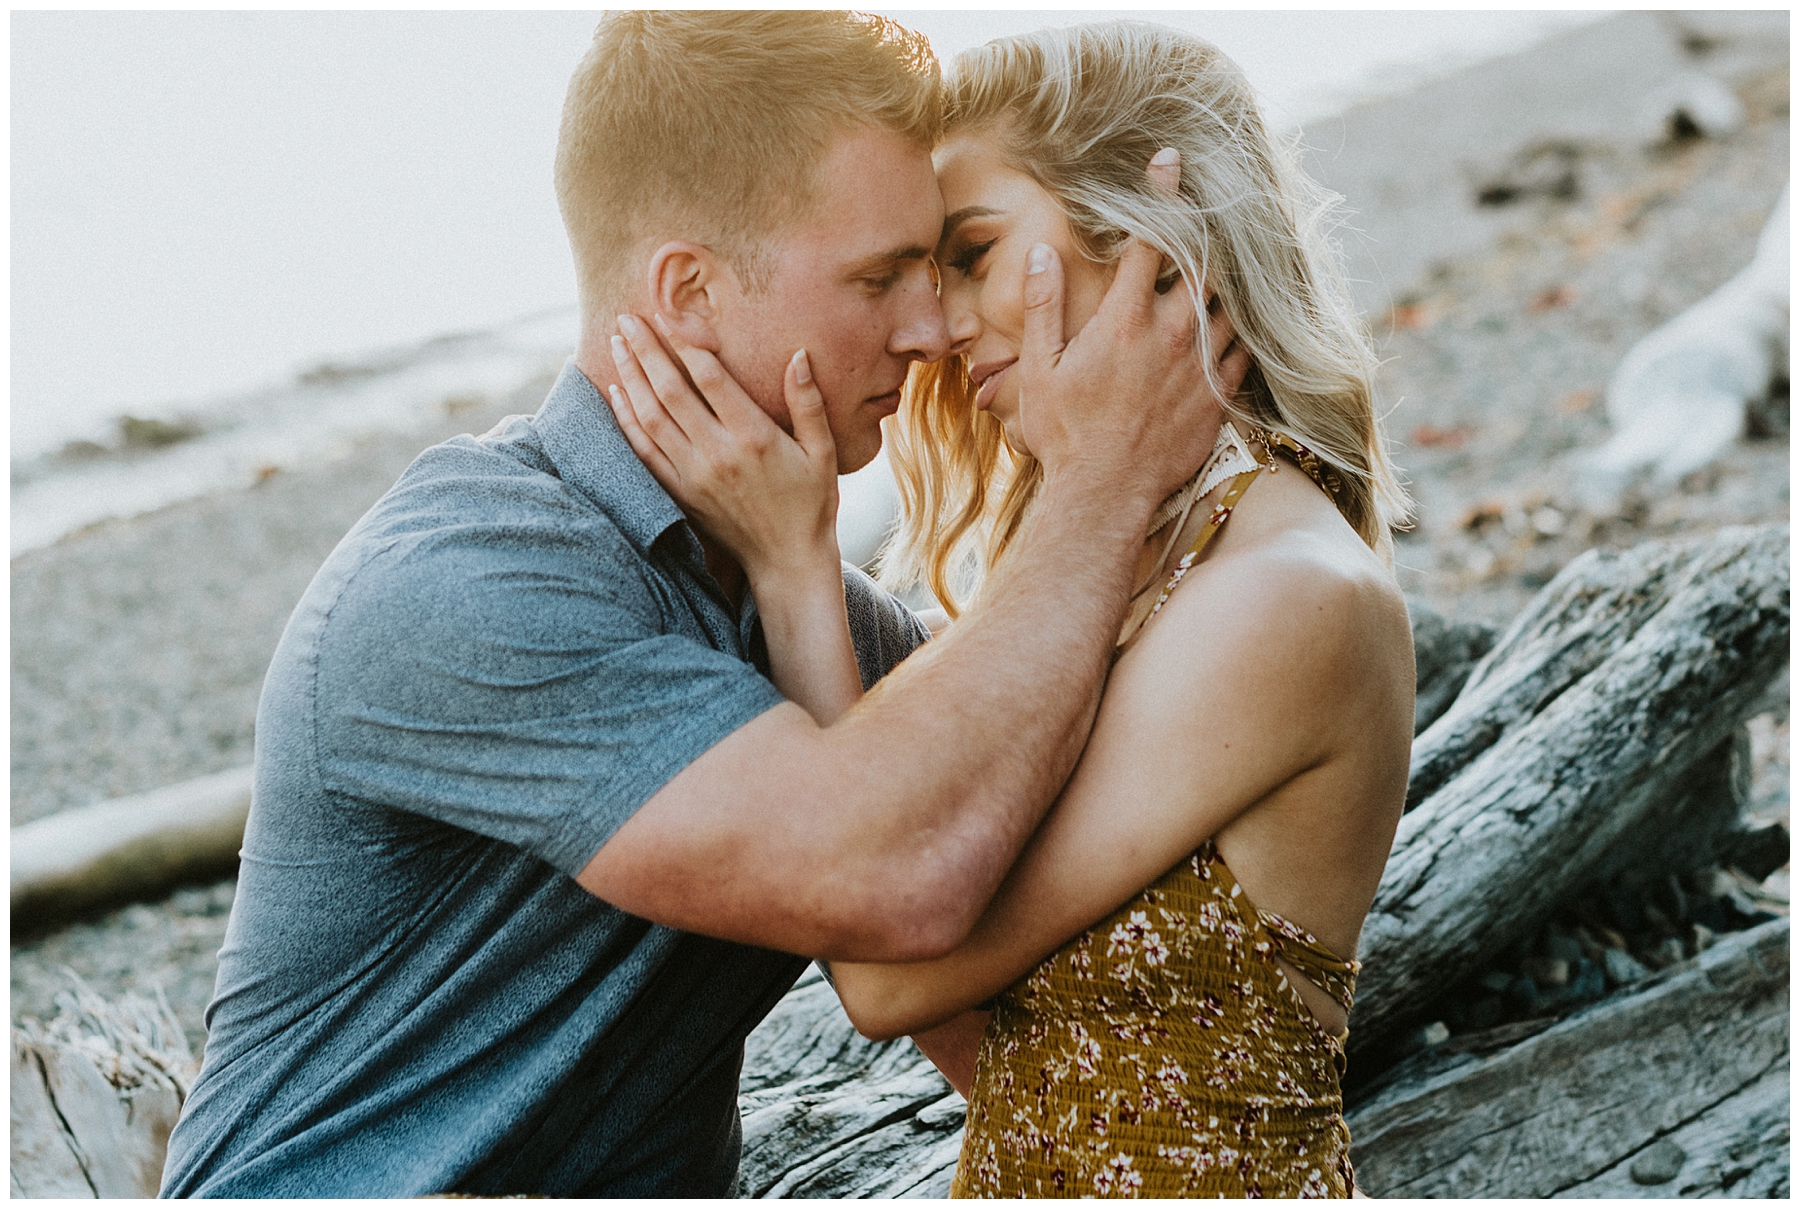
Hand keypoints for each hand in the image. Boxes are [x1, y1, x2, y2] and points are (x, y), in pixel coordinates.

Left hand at [606, 313, 841, 587]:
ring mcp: (694, 475)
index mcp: (754, 437)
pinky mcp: (681, 493)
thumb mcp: (823, 453)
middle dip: (646, 350)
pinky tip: (616, 393)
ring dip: (630, 377)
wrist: (787, 561)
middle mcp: (718, 454)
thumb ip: (809, 404)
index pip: (709, 378)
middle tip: (628, 318)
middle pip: (670, 391)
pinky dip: (626, 420)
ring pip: (651, 417)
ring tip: (616, 343)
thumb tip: (799, 357)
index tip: (669, 315)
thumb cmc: (811, 504)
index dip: (685, 343)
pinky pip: (644, 451)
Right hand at [1015, 149, 1250, 513]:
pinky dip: (1242, 327)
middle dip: (1209, 229)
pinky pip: (1244, 348)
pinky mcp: (1219, 396)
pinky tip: (1238, 318)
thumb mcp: (1039, 369)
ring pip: (1232, 302)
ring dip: (1230, 278)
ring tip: (1233, 255)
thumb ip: (1043, 307)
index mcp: (1124, 319)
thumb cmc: (1065, 434)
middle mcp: (1171, 333)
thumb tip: (1044, 252)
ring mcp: (1201, 364)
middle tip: (1215, 206)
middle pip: (1206, 263)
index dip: (1161, 193)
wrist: (1105, 495)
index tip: (1170, 161)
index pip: (1150, 239)